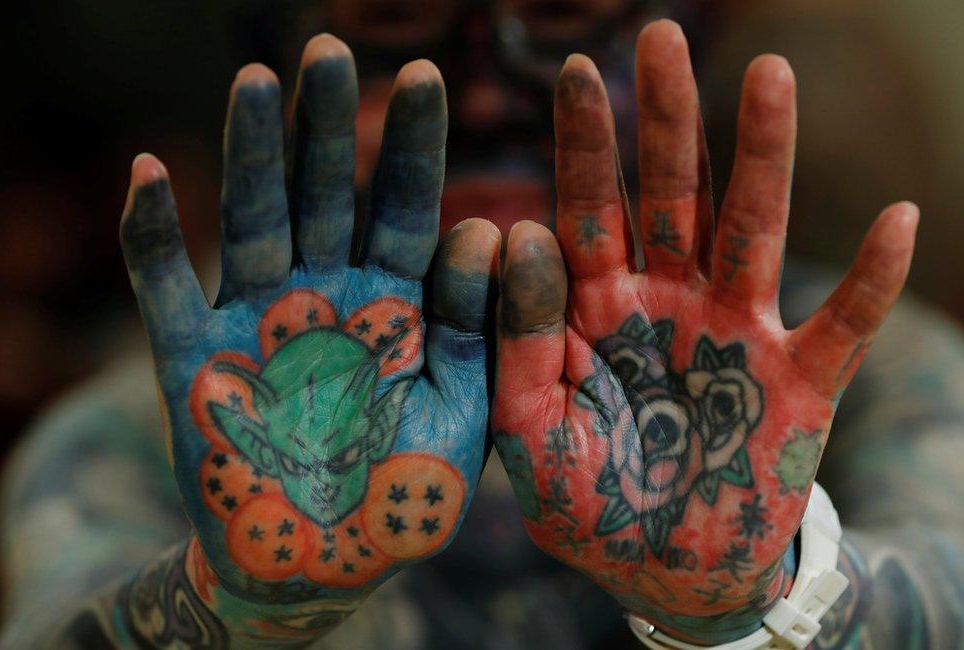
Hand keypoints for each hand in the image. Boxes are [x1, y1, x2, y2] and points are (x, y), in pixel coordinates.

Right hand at [121, 35, 497, 602]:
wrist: (327, 558)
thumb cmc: (407, 490)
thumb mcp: (464, 412)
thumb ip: (474, 326)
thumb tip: (488, 226)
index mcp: (395, 301)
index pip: (404, 206)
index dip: (412, 146)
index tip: (429, 73)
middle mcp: (325, 293)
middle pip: (325, 193)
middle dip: (327, 126)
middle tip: (329, 50)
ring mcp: (256, 319)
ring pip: (252, 220)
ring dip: (249, 153)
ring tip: (256, 80)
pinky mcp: (193, 357)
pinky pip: (165, 288)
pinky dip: (151, 235)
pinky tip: (147, 172)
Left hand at [492, 20, 916, 642]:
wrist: (663, 570)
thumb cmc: (587, 503)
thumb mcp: (528, 430)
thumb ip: (519, 340)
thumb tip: (520, 230)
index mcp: (596, 311)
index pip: (586, 209)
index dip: (583, 143)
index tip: (575, 72)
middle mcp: (668, 302)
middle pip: (669, 194)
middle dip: (667, 118)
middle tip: (659, 36)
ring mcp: (736, 334)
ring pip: (752, 229)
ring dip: (763, 156)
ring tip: (767, 75)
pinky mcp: (799, 383)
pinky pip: (844, 324)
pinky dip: (871, 279)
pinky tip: (898, 220)